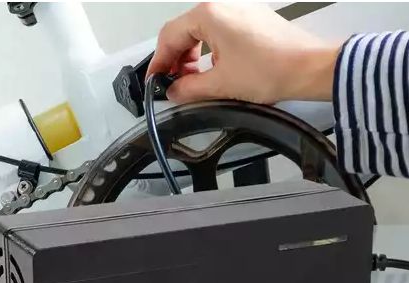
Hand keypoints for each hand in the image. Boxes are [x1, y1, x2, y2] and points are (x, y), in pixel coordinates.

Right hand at [147, 3, 339, 103]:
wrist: (309, 68)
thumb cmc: (271, 70)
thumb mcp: (221, 85)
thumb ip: (189, 89)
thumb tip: (174, 92)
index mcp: (209, 16)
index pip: (170, 36)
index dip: (159, 61)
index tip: (155, 79)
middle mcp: (223, 7)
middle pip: (184, 32)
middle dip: (175, 60)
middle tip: (174, 84)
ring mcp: (239, 12)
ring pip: (202, 33)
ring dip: (192, 57)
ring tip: (194, 80)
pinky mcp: (251, 22)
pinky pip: (220, 34)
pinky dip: (210, 52)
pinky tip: (213, 70)